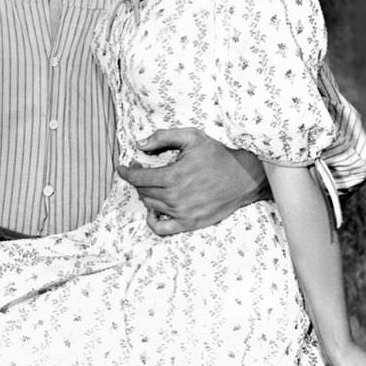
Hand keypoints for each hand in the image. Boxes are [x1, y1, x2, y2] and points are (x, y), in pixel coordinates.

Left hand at [117, 127, 268, 235]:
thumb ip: (163, 137)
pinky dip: (152, 221)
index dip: (126, 171)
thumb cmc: (217, 155)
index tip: (122, 167)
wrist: (243, 177)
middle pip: (142, 191)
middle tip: (140, 169)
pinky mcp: (190, 223)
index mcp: (173, 176)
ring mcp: (182, 213)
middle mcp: (175, 197)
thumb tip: (139, 143)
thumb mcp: (192, 137)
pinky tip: (153, 209)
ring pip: (150, 206)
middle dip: (137, 179)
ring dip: (145, 194)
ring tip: (151, 183)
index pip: (138, 178)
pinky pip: (161, 228)